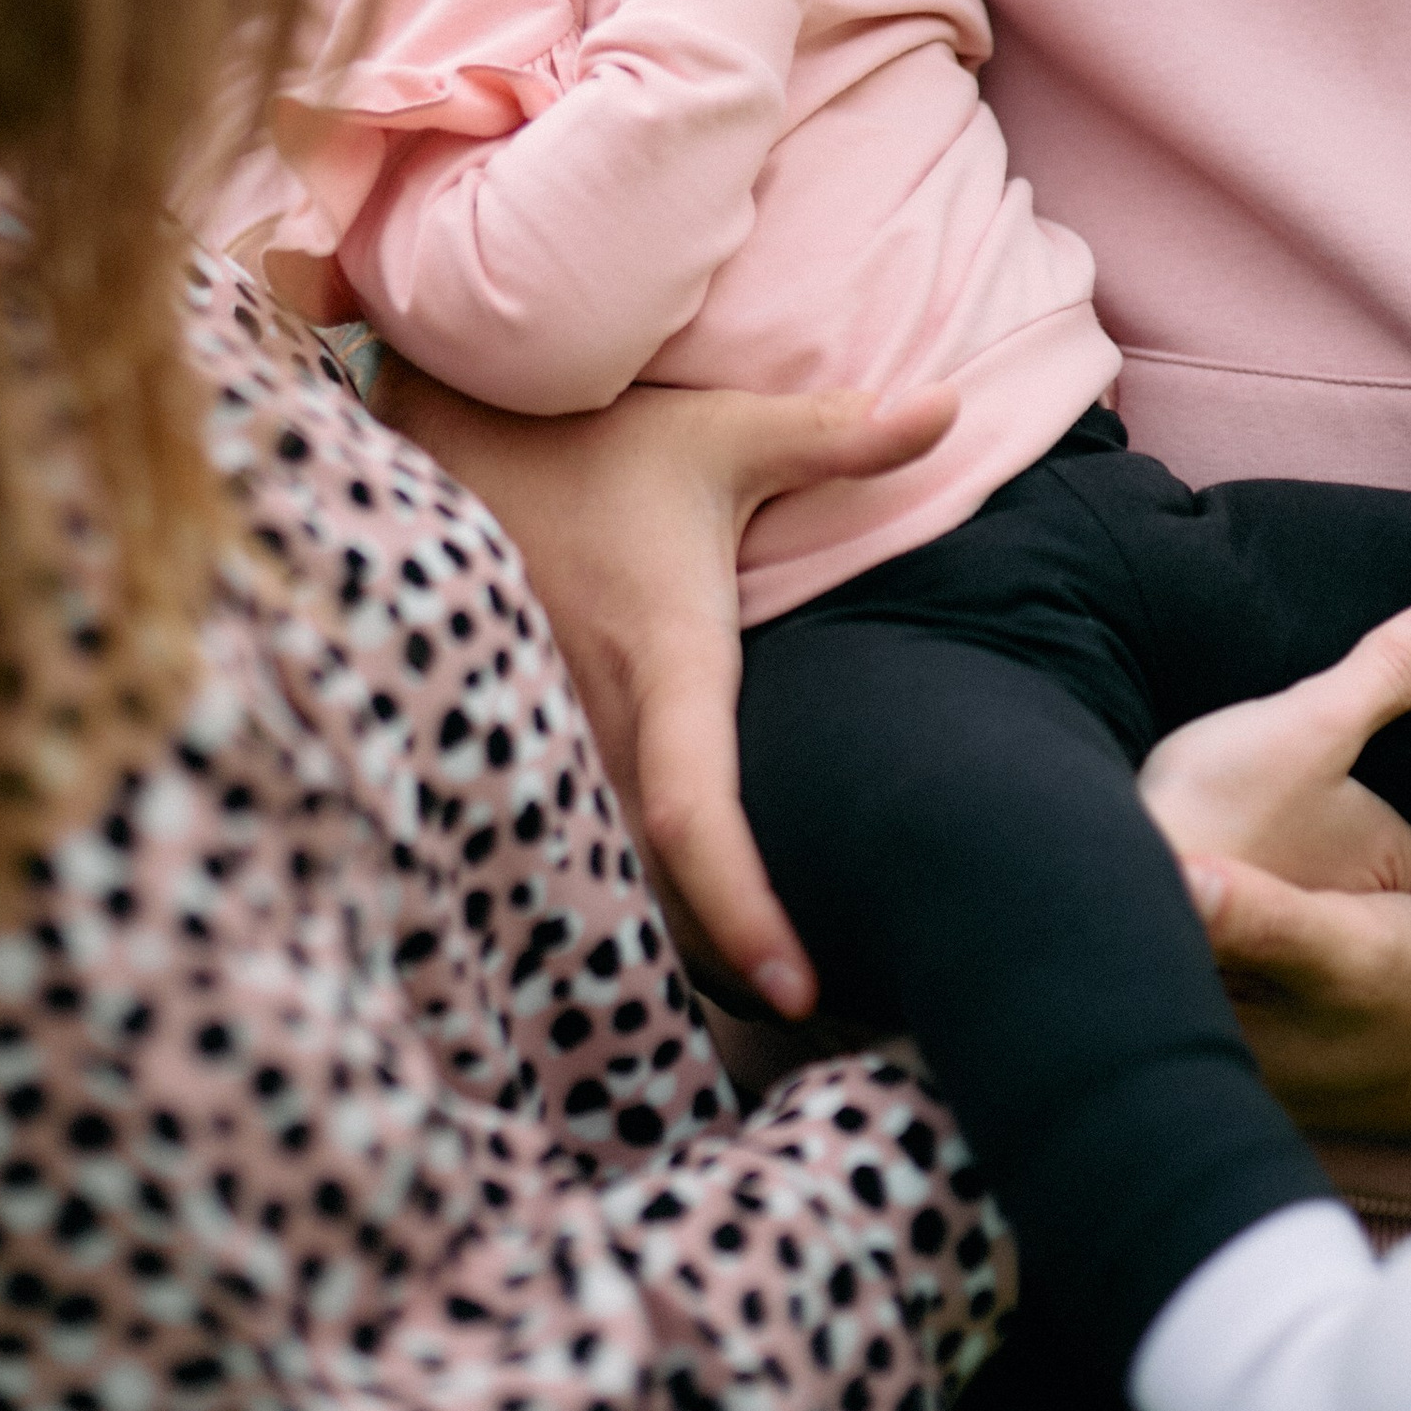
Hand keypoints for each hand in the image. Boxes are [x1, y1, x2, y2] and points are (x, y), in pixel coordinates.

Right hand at [373, 360, 955, 1016]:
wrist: (453, 422)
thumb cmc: (597, 433)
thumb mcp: (725, 431)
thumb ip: (842, 436)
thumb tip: (957, 404)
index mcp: (663, 657)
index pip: (698, 813)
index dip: (743, 909)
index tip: (796, 986)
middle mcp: (596, 709)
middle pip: (658, 871)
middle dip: (723, 944)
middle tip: (809, 1006)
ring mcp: (541, 725)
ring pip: (606, 855)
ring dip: (667, 917)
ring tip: (749, 979)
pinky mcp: (511, 725)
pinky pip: (565, 823)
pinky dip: (618, 869)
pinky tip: (663, 905)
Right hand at [1138, 596, 1410, 908]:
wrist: (1109, 881)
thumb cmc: (1215, 810)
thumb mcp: (1309, 723)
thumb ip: (1390, 671)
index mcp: (1389, 866)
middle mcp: (1349, 906)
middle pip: (1410, 882)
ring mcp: (1288, 915)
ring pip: (1346, 887)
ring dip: (1353, 860)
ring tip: (1352, 805)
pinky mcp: (1228, 912)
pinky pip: (1287, 888)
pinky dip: (1293, 863)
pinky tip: (1265, 828)